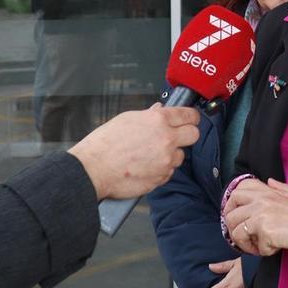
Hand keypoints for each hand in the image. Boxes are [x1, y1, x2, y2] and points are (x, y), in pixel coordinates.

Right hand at [69, 104, 199, 199]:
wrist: (94, 169)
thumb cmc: (105, 144)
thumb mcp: (127, 119)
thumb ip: (148, 115)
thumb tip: (160, 110)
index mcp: (158, 120)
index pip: (189, 115)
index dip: (190, 117)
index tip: (190, 120)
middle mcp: (166, 139)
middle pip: (193, 135)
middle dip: (186, 135)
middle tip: (176, 136)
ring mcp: (165, 160)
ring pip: (180, 156)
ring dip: (170, 155)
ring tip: (150, 155)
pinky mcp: (161, 178)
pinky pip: (169, 172)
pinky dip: (161, 170)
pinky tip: (145, 167)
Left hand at [224, 178, 287, 255]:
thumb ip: (280, 189)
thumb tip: (270, 182)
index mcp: (266, 191)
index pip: (237, 191)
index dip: (230, 206)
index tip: (236, 219)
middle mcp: (260, 200)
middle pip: (230, 214)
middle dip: (232, 230)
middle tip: (242, 239)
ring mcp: (261, 214)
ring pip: (236, 233)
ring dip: (245, 245)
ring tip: (258, 248)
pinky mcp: (264, 230)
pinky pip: (253, 246)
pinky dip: (262, 252)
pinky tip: (274, 249)